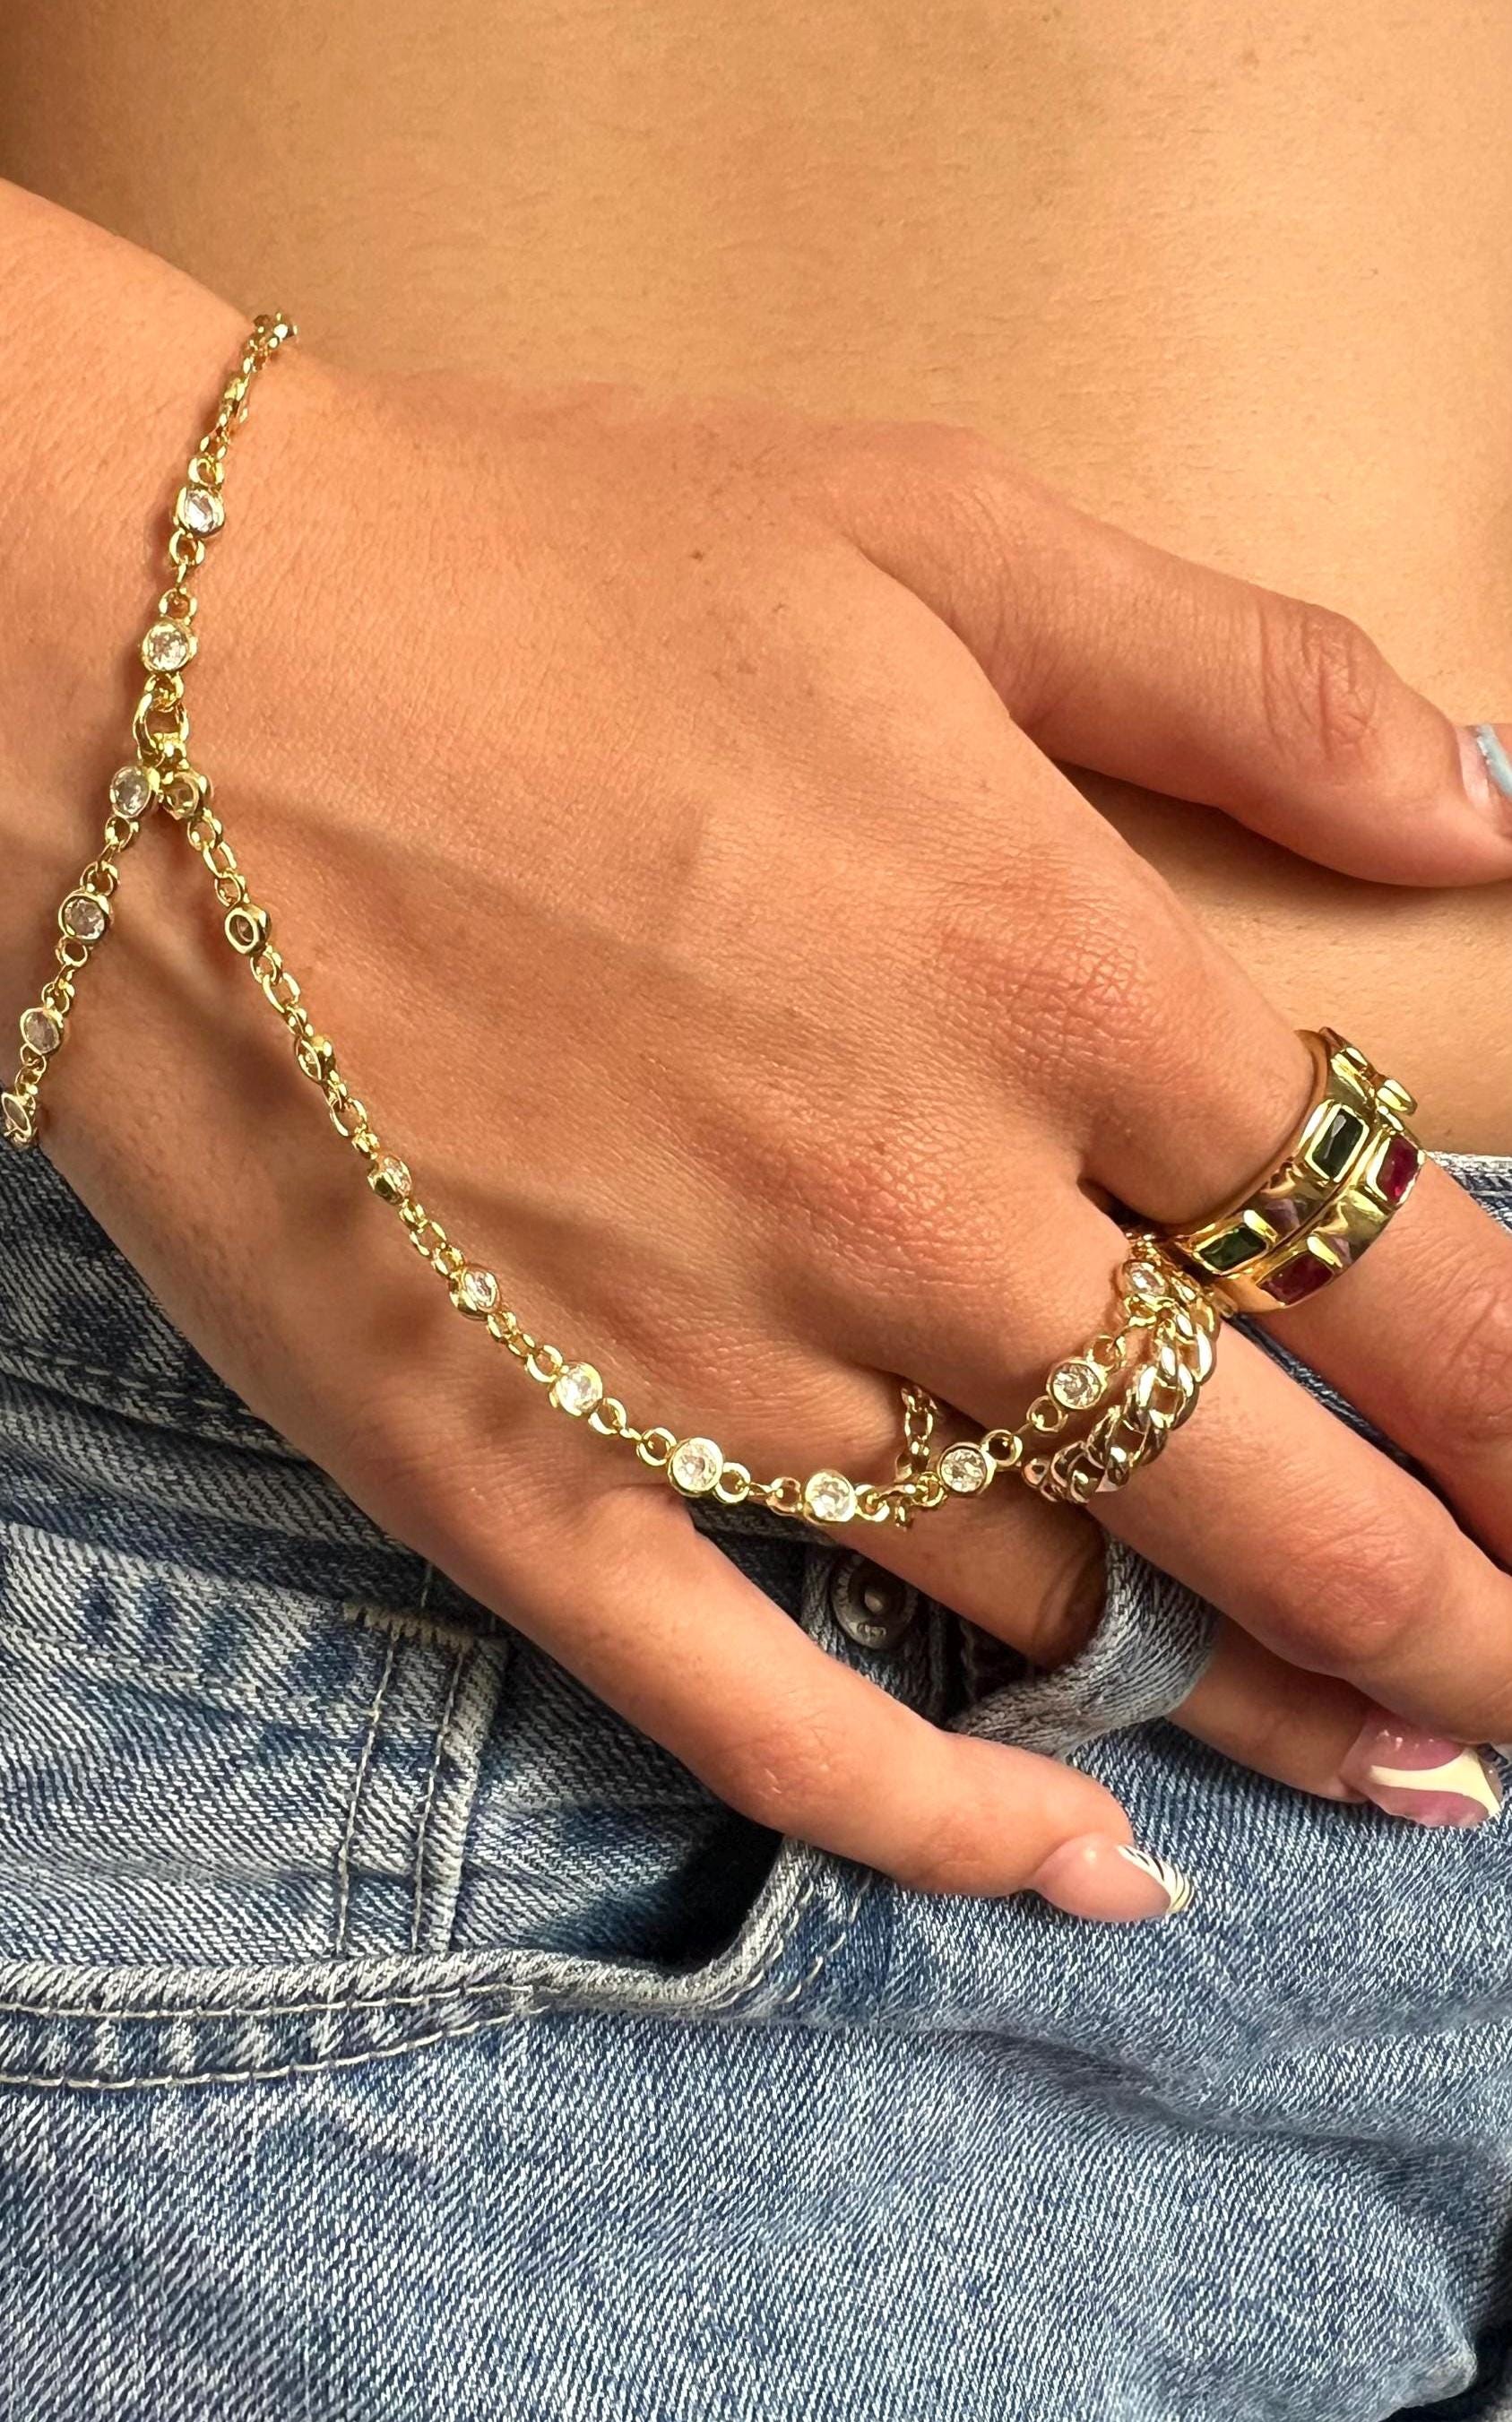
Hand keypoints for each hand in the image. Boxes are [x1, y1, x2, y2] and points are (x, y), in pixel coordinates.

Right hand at [14, 315, 1511, 1919]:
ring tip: (1383, 1755)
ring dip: (1249, 1692)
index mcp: (1048, 971)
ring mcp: (712, 1375)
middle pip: (1281, 1496)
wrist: (135, 670)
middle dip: (1460, 1616)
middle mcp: (915, 1211)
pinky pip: (770, 1722)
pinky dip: (950, 1828)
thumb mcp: (923, 517)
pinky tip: (1093, 1869)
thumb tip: (1490, 807)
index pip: (1404, 1264)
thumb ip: (1238, 672)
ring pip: (1056, 1610)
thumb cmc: (532, 564)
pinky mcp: (519, 1477)